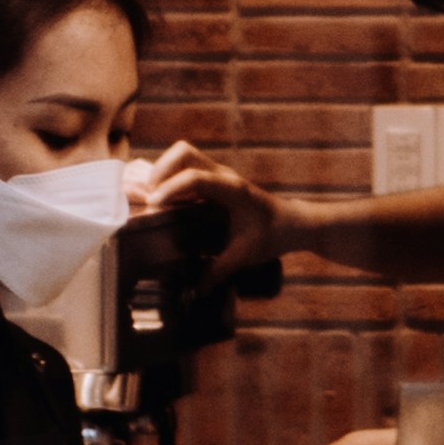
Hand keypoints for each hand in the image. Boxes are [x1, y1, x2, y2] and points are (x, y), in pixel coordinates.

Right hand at [126, 143, 287, 287]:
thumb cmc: (273, 235)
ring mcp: (217, 175)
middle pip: (184, 152)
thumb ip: (218, 271)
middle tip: (150, 199)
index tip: (154, 205)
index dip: (171, 188)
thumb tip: (194, 292)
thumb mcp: (245, 255)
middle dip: (160, 170)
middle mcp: (222, 175)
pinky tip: (159, 199)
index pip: (195, 177)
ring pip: (182, 156)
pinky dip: (168, 178)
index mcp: (232, 189)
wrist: (293, 223)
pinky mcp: (213, 181)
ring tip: (150, 198)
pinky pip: (186, 168)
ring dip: (162, 172)